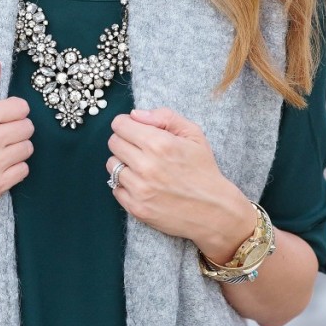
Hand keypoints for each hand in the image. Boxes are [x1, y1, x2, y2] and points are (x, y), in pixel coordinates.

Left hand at [106, 107, 254, 259]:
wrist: (214, 211)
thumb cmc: (204, 170)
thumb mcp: (194, 134)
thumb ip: (164, 117)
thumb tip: (134, 114)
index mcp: (159, 144)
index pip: (120, 125)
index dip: (127, 125)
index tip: (135, 130)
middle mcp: (146, 166)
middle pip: (113, 143)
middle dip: (125, 142)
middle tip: (141, 149)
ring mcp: (139, 189)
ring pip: (112, 165)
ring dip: (123, 164)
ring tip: (143, 168)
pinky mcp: (136, 208)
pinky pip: (115, 188)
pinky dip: (125, 185)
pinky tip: (143, 185)